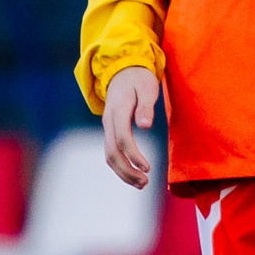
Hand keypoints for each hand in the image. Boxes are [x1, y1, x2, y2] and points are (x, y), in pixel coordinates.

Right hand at [102, 66, 159, 188]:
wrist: (122, 70)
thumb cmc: (139, 79)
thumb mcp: (147, 87)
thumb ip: (146, 106)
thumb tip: (145, 126)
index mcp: (118, 110)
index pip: (123, 138)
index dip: (134, 155)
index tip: (148, 168)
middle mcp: (109, 121)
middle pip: (112, 152)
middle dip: (127, 171)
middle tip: (145, 183)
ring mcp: (107, 127)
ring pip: (109, 155)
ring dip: (123, 172)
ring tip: (142, 184)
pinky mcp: (110, 131)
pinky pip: (111, 152)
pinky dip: (121, 166)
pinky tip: (134, 174)